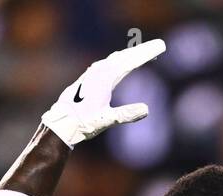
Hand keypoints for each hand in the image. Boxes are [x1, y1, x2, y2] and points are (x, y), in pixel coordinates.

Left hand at [42, 39, 165, 147]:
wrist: (62, 122)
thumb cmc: (83, 122)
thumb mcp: (106, 120)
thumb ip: (126, 114)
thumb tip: (146, 109)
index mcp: (105, 78)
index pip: (130, 61)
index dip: (146, 54)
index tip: (160, 47)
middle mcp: (99, 72)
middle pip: (125, 56)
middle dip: (142, 51)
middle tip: (159, 46)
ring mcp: (93, 73)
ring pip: (116, 58)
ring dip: (131, 55)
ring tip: (143, 52)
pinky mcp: (89, 78)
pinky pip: (108, 63)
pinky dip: (119, 60)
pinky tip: (120, 62)